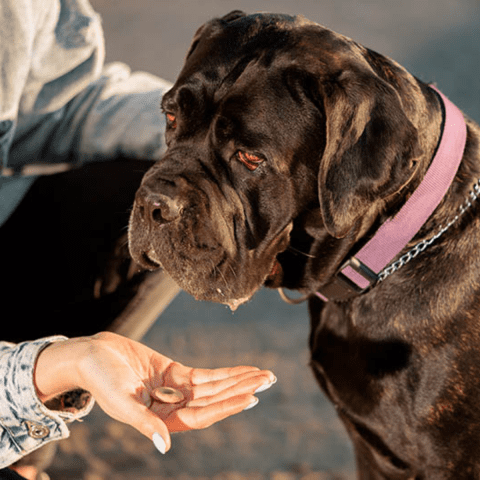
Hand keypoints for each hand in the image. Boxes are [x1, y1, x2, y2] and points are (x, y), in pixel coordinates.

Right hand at [34, 332, 275, 452]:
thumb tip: (164, 447)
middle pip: (215, 400)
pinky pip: (205, 375)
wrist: (93, 355)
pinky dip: (225, 373)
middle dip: (242, 390)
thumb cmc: (101, 380)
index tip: (251, 396)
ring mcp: (177, 391)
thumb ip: (144, 424)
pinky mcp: (175, 374)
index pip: (202, 415)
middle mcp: (174, 408)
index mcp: (161, 421)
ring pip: (214, 387)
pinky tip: (244, 371)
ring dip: (239, 381)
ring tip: (264, 375)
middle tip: (269, 381)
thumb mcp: (121, 403)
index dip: (227, 406)